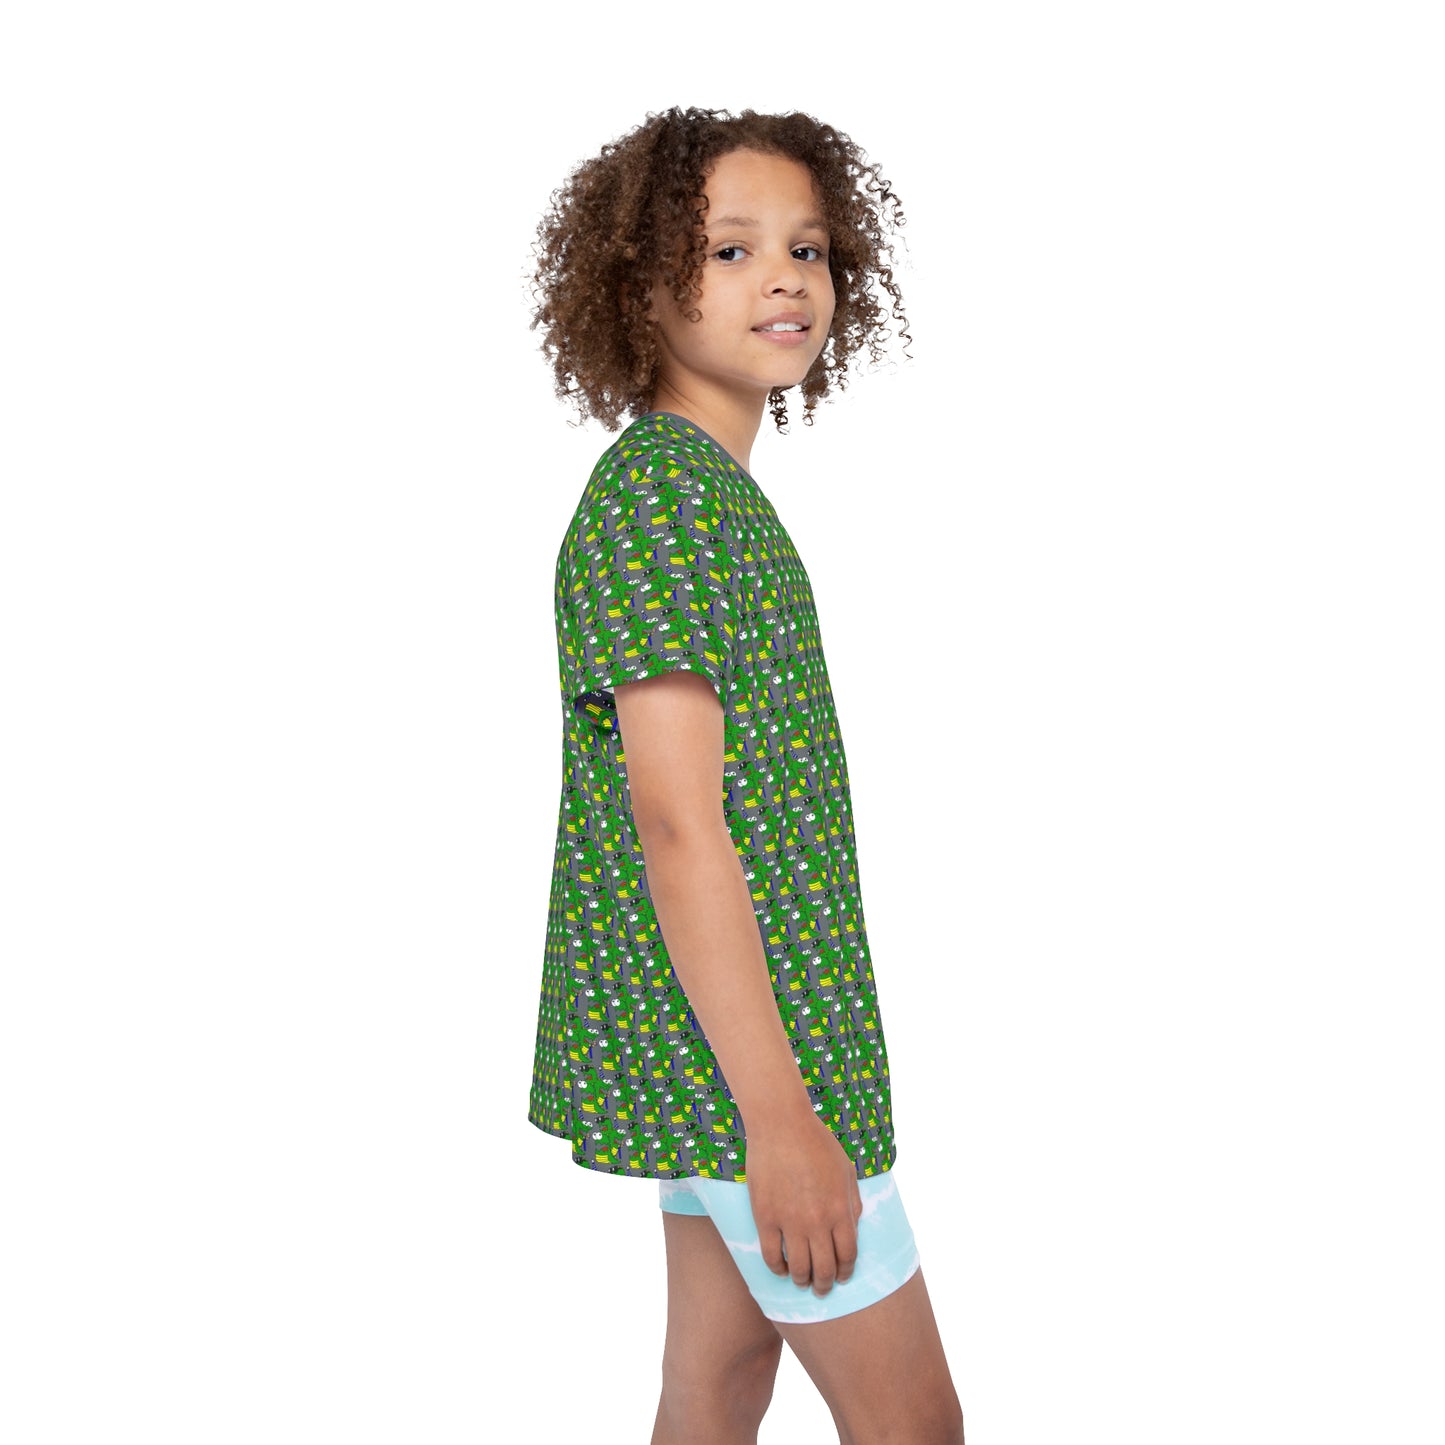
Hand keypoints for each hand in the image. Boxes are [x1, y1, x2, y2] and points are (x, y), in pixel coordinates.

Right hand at [744, 1111, 864, 1296]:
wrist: (782, 1124)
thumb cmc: (816, 1142)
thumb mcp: (846, 1169)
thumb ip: (853, 1201)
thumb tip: (854, 1227)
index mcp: (841, 1210)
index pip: (847, 1256)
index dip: (845, 1272)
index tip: (841, 1277)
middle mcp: (817, 1221)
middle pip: (824, 1268)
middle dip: (825, 1284)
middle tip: (821, 1289)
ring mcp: (790, 1221)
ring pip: (798, 1267)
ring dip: (802, 1280)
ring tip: (802, 1281)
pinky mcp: (765, 1217)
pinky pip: (771, 1255)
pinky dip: (777, 1269)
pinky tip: (781, 1270)